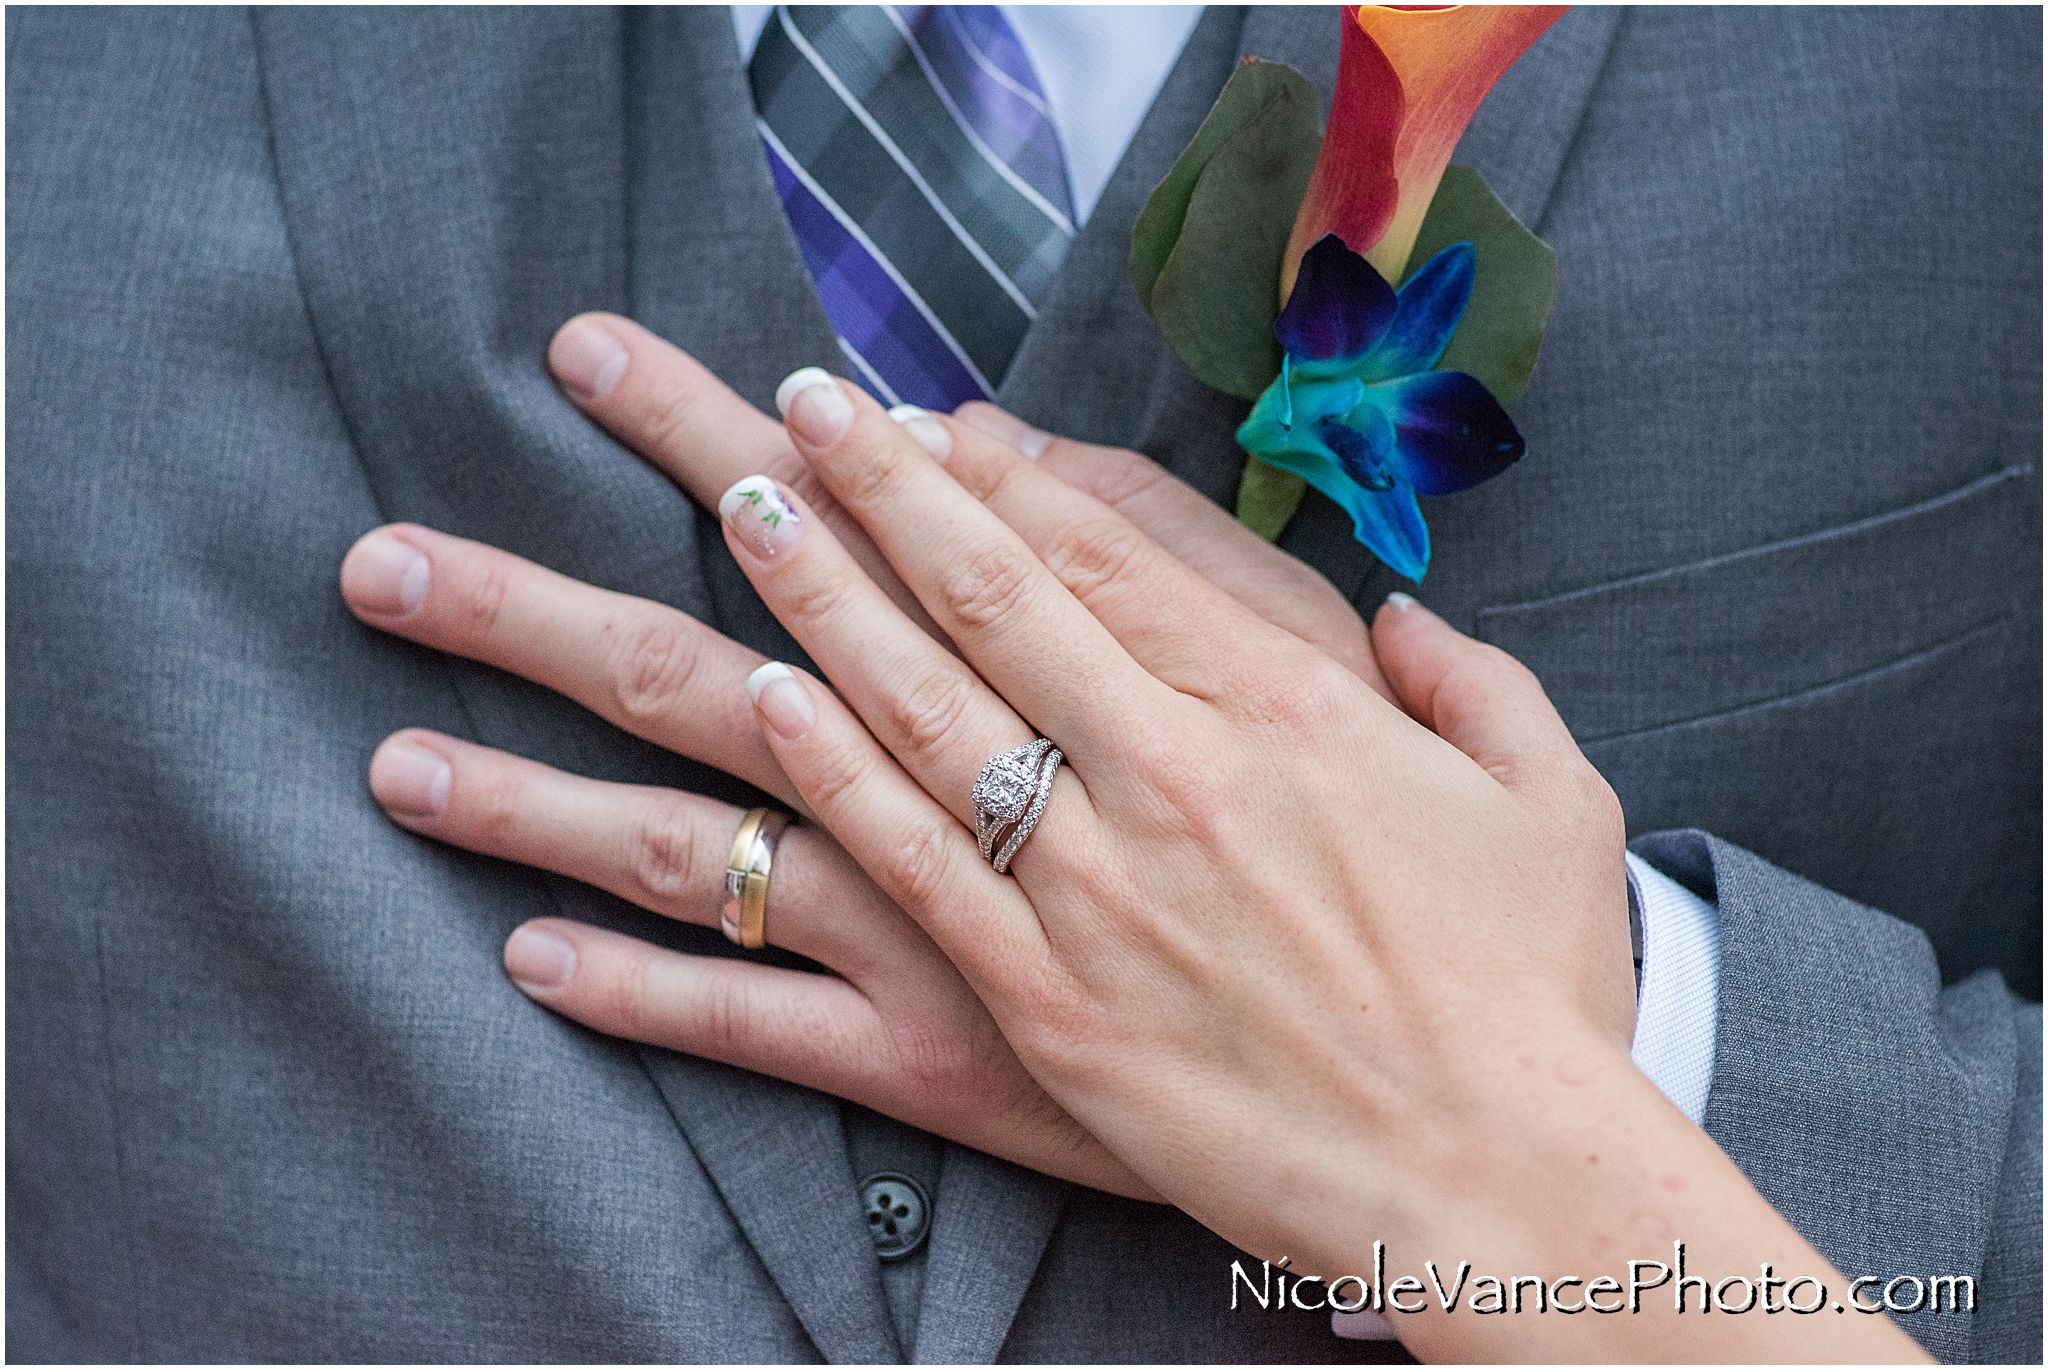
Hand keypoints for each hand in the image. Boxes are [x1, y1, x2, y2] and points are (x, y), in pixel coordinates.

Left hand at [709, 365, 1925, 1361]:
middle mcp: (1176, 776)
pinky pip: (923, 871)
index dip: (999, 474)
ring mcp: (1101, 892)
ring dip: (832, 602)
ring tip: (751, 508)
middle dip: (886, 491)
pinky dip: (844, 782)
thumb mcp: (1549, 799)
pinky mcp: (1052, 1009)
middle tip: (798, 408)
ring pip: (932, 714)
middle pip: (995, 603)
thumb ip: (1474, 680)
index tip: (923, 415)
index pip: (1108, 555)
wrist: (1495, 1186)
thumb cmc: (1531, 994)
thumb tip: (1401, 618)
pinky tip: (778, 703)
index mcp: (1289, 708)